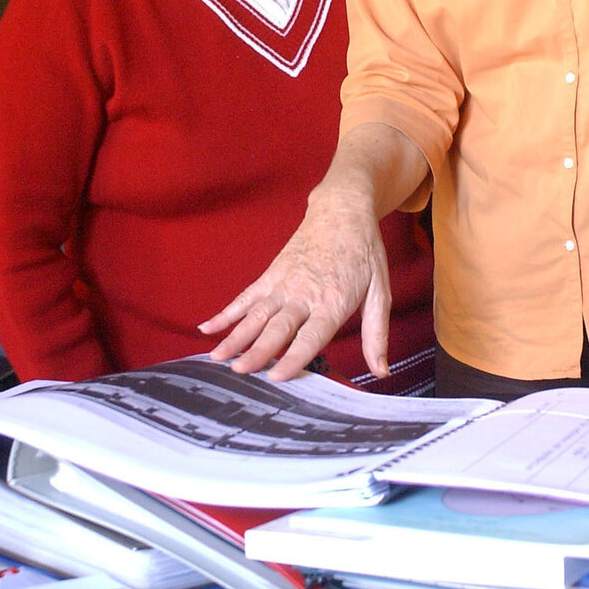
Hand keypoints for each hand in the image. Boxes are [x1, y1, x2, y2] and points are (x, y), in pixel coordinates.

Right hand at [199, 186, 391, 382]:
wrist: (343, 210)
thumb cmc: (364, 252)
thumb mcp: (380, 291)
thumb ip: (376, 334)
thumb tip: (381, 371)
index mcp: (332, 302)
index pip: (310, 336)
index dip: (293, 357)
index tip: (276, 377)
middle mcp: (304, 295)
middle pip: (277, 328)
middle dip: (257, 351)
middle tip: (240, 371)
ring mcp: (283, 283)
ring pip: (255, 314)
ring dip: (235, 336)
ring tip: (217, 358)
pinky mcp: (271, 275)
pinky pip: (245, 296)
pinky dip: (226, 312)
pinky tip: (208, 328)